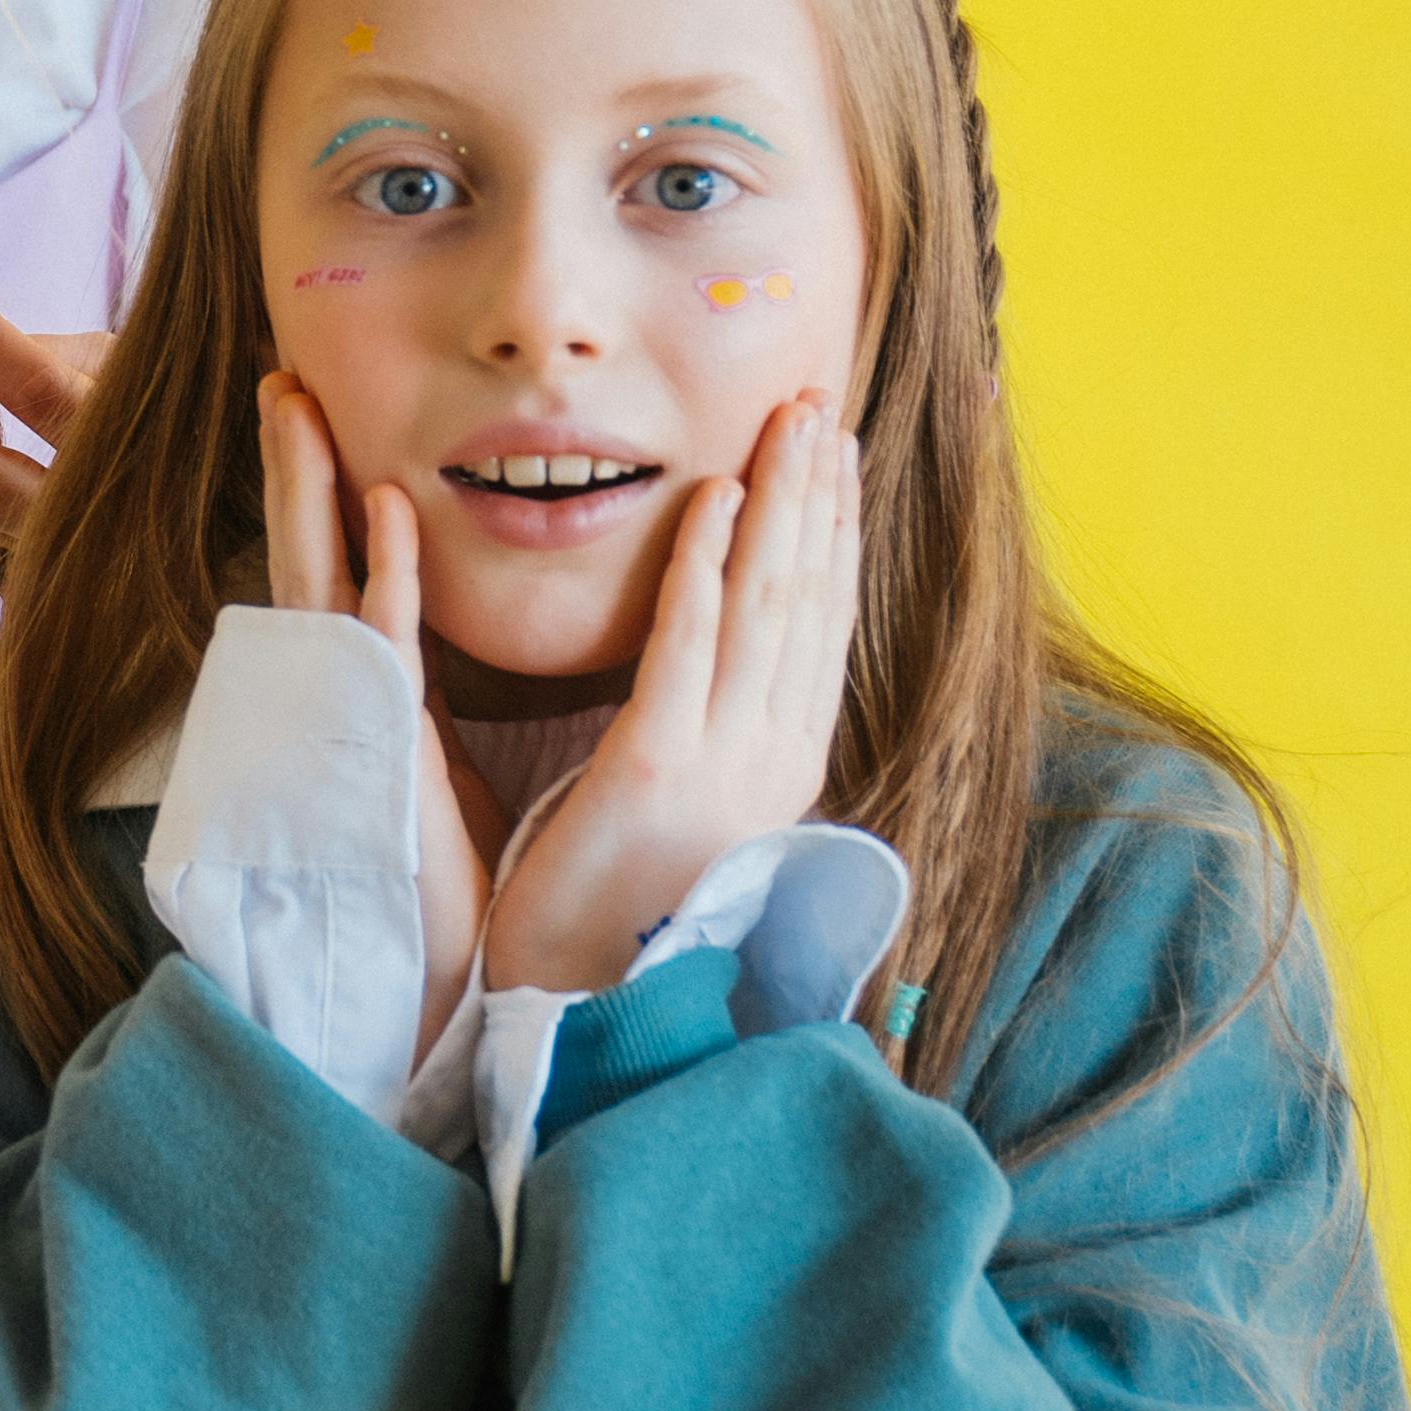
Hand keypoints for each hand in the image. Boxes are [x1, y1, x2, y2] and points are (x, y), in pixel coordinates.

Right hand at [258, 373, 488, 1051]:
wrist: (437, 979)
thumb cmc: (441, 882)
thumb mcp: (437, 765)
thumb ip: (428, 700)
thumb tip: (436, 648)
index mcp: (363, 690)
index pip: (337, 571)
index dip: (320, 495)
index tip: (313, 418)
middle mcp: (341, 693)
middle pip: (308, 554)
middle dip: (293, 468)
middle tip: (280, 378)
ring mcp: (351, 718)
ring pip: (322, 580)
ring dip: (308, 489)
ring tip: (290, 401)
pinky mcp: (384, 749)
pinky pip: (380, 644)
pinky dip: (380, 573)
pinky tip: (383, 506)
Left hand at [479, 397, 862, 1000]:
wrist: (578, 1006)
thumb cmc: (616, 909)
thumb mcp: (691, 811)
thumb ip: (718, 740)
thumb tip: (736, 678)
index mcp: (784, 767)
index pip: (822, 624)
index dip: (833, 533)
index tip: (832, 454)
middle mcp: (774, 760)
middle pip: (810, 599)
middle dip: (818, 496)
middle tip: (815, 405)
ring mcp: (725, 764)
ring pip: (766, 606)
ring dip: (781, 504)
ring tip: (785, 423)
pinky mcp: (656, 768)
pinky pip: (687, 643)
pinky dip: (707, 564)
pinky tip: (717, 498)